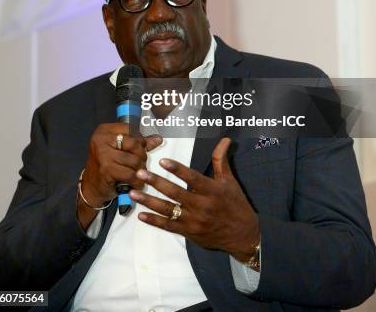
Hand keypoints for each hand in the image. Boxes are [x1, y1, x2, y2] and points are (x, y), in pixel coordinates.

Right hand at [78, 123, 161, 227]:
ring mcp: (103, 154)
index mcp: (105, 130)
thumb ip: (138, 143)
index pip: (131, 129)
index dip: (139, 140)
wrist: (91, 188)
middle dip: (141, 155)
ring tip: (137, 174)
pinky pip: (131, 174)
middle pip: (135, 143)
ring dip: (140, 169)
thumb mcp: (120, 150)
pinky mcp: (106, 170)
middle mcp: (102, 139)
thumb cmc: (107, 166)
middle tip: (139, 164)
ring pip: (134, 160)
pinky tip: (135, 183)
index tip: (139, 149)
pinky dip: (137, 181)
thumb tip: (158, 139)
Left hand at [129, 138, 259, 263]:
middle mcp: (202, 206)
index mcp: (212, 191)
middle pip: (175, 193)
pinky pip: (169, 226)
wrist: (242, 235)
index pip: (192, 178)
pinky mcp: (189, 232)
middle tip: (140, 173)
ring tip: (133, 193)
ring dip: (149, 201)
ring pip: (168, 210)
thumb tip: (224, 139)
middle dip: (156, 183)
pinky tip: (141, 215)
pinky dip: (154, 221)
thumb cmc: (236, 204)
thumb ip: (221, 160)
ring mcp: (194, 221)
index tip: (162, 160)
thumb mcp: (230, 181)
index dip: (178, 169)